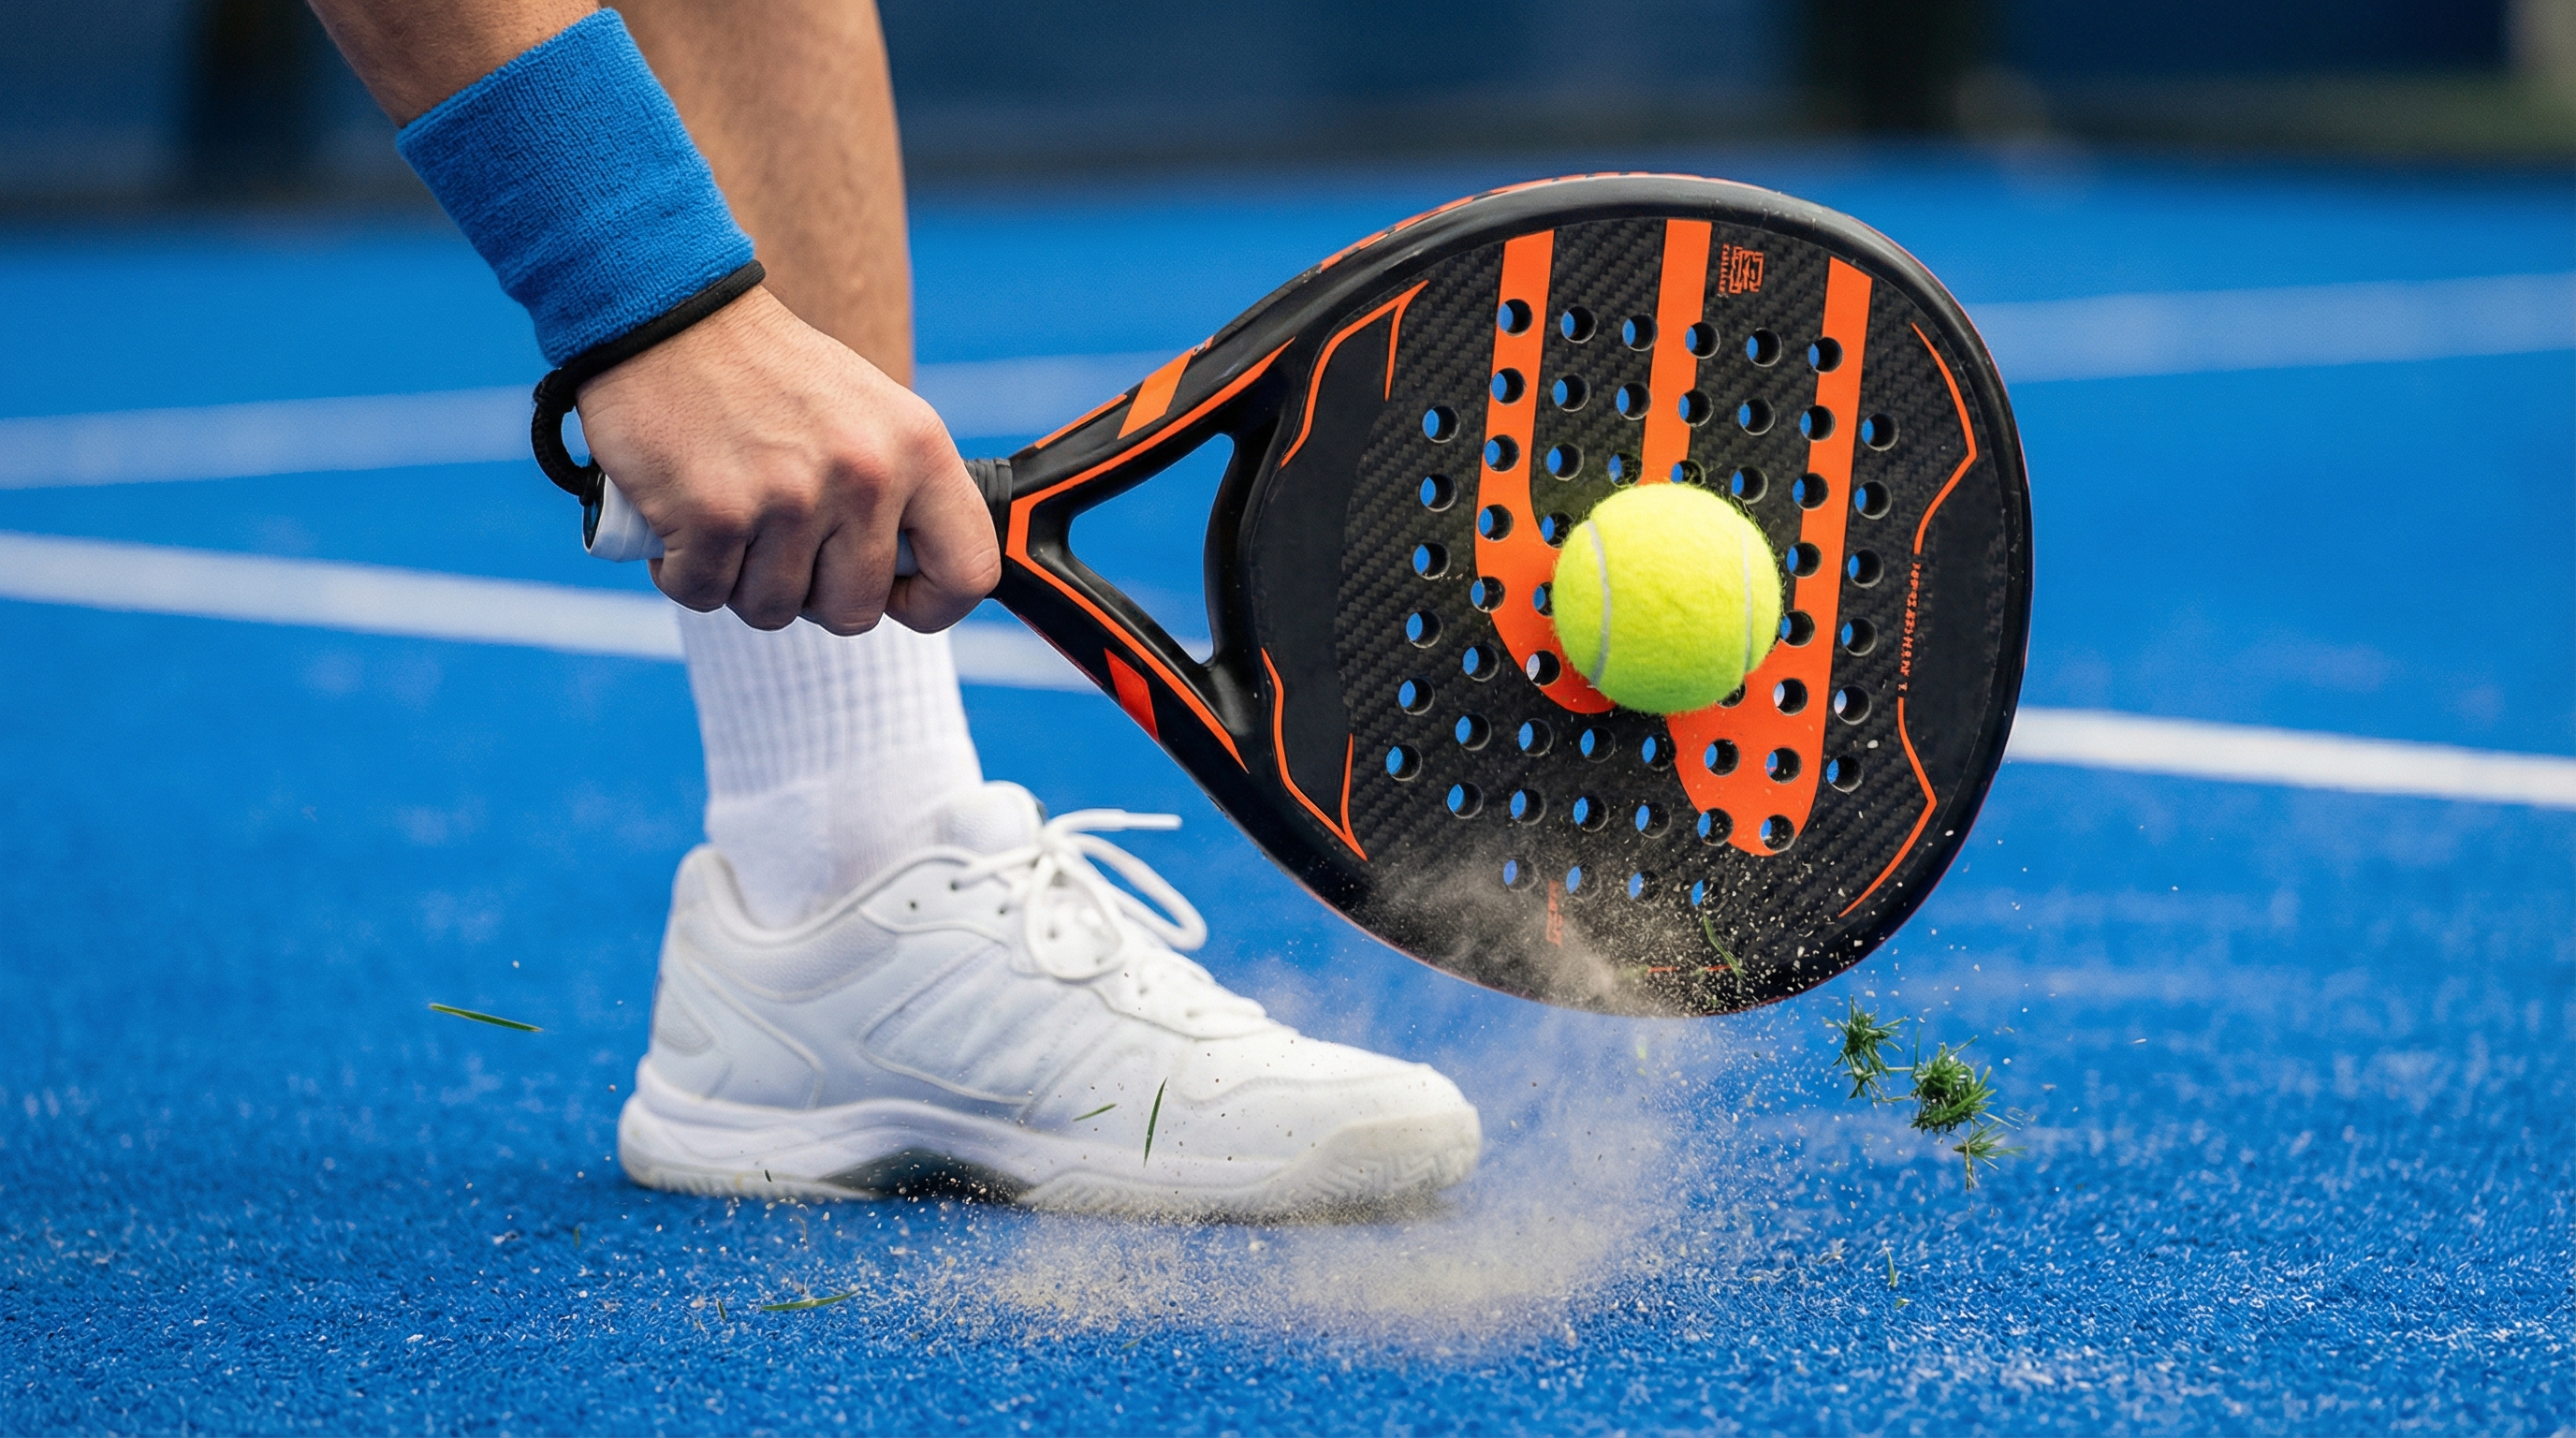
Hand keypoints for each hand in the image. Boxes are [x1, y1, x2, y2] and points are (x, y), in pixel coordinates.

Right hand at [572, 286, 999, 633]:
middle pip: (854, 611)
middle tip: (776, 542)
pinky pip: (702, 593)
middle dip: (810, 595)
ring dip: (739, 580)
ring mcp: (790, 498)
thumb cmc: (766, 374)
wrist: (667, 313)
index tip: (892, 597)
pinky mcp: (713, 515)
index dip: (931, 606)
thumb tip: (912, 577)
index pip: (968, 571)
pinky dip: (681, 570)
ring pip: (773, 610)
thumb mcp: (868, 414)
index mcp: (918, 448)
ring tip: (728, 514)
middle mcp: (864, 475)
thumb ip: (900, 491)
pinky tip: (679, 519)